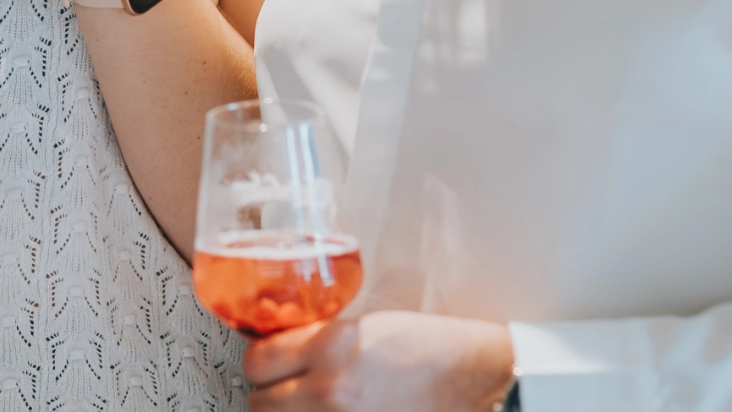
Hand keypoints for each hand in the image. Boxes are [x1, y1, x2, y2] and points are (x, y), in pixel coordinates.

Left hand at [244, 313, 516, 410]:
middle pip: (260, 404)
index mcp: (330, 349)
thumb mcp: (364, 328)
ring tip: (309, 407)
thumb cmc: (428, 348)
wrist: (475, 380)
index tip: (268, 365)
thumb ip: (317, 339)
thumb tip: (279, 350)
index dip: (259, 364)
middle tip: (286, 390)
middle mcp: (330, 391)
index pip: (256, 362)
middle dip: (269, 396)